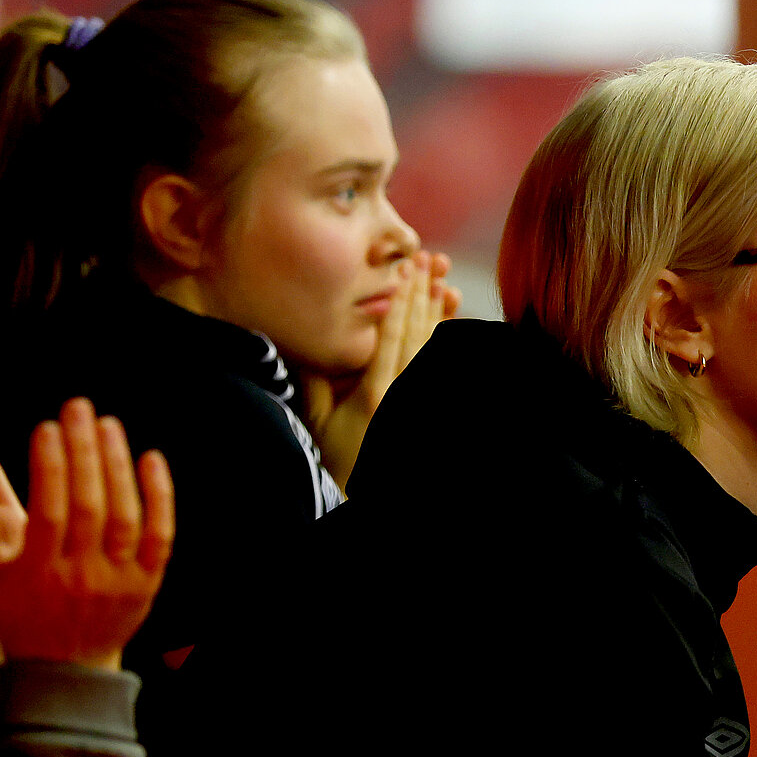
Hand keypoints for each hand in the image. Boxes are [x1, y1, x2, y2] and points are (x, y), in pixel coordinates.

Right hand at [0, 398, 173, 670]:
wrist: (67, 670)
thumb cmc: (19, 619)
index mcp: (39, 574)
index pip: (48, 511)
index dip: (50, 467)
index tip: (46, 427)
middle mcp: (83, 575)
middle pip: (88, 504)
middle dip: (84, 451)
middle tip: (78, 407)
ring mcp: (120, 579)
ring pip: (125, 515)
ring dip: (117, 465)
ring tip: (108, 423)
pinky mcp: (147, 582)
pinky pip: (161, 535)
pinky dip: (159, 496)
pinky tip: (150, 458)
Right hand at [303, 249, 460, 487]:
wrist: (359, 495)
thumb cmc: (339, 460)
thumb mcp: (318, 422)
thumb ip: (315, 383)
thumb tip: (308, 342)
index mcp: (377, 394)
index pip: (391, 336)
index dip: (399, 300)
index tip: (405, 270)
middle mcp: (403, 394)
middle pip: (418, 335)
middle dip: (423, 296)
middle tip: (430, 262)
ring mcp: (415, 399)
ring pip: (432, 350)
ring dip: (438, 315)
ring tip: (445, 283)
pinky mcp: (416, 403)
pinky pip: (434, 367)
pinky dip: (442, 344)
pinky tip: (448, 325)